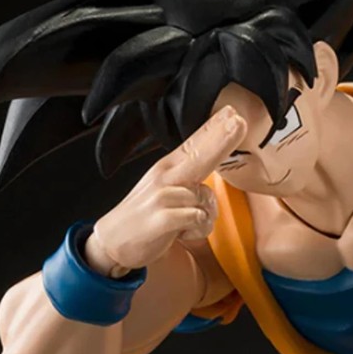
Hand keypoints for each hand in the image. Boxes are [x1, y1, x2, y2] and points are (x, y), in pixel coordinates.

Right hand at [85, 106, 245, 275]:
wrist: (114, 241)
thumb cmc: (147, 216)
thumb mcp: (169, 191)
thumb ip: (191, 181)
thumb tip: (213, 178)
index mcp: (168, 168)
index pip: (195, 143)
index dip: (214, 128)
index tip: (233, 113)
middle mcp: (165, 176)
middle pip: (200, 155)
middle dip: (221, 138)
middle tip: (239, 121)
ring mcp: (161, 196)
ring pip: (205, 198)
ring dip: (203, 217)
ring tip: (185, 224)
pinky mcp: (161, 217)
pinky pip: (197, 219)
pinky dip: (195, 230)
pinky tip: (180, 233)